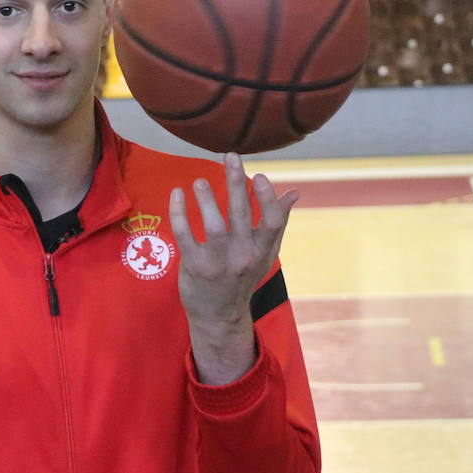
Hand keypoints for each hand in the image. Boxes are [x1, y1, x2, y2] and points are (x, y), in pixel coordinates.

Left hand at [169, 154, 300, 383]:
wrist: (218, 316)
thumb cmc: (243, 277)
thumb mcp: (266, 253)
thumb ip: (279, 221)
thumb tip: (295, 192)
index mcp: (262, 250)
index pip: (273, 222)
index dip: (268, 198)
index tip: (260, 175)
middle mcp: (243, 256)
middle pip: (241, 216)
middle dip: (236, 183)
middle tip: (231, 156)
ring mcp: (218, 263)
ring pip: (213, 225)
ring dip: (206, 199)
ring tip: (199, 180)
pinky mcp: (195, 266)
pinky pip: (185, 235)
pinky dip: (179, 212)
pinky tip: (177, 193)